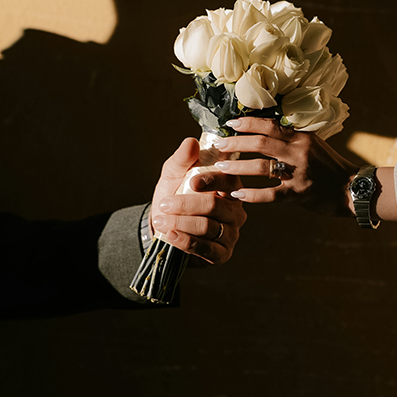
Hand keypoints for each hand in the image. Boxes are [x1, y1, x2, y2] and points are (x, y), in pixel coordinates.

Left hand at [150, 138, 246, 265]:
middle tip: (164, 205)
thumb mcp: (172, 175)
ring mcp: (231, 233)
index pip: (228, 180)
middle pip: (214, 205)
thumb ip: (182, 159)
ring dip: (181, 223)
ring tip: (161, 220)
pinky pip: (206, 248)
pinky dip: (186, 241)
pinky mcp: (222, 254)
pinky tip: (171, 235)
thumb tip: (191, 142)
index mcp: (229, 186)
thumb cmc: (173, 196)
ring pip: (208, 226)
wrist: (162, 227)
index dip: (211, 180)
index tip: (191, 182)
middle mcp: (235, 210)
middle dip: (186, 205)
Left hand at [212, 118, 356, 216]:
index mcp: (301, 137)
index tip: (230, 123)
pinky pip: (270, 194)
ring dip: (239, 166)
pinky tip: (237, 194)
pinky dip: (252, 194)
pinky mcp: (299, 194)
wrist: (352, 188)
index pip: (270, 125)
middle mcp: (298, 152)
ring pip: (262, 168)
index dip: (248, 123)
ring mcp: (298, 173)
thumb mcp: (313, 144)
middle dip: (236, 143)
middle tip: (219, 144)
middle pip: (261, 143)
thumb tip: (265, 131)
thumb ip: (291, 139)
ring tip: (221, 166)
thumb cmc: (330, 166)